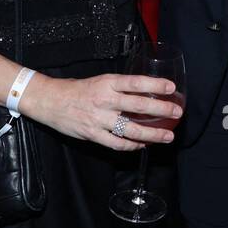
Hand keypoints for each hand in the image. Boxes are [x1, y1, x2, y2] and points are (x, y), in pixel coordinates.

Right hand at [17, 72, 181, 151]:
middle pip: (138, 106)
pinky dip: (132, 145)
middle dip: (161, 110)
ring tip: (167, 136)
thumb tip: (145, 92)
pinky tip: (143, 145)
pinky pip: (116, 143)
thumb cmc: (77, 90)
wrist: (50, 100)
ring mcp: (99, 119)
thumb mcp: (100, 81)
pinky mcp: (92, 134)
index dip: (155, 85)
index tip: (171, 88)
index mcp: (107, 82)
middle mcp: (105, 100)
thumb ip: (120, 87)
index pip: (135, 82)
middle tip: (177, 113)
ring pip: (131, 129)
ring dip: (152, 134)